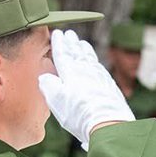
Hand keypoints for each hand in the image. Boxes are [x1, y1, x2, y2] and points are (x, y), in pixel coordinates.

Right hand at [38, 29, 134, 149]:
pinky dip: (95, 61)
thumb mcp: (56, 100)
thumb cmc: (79, 114)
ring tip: (81, 43)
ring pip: (90, 58)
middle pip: (77, 53)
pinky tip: (95, 62)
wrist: (109, 123)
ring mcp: (100, 77)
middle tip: (69, 34)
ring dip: (84, 50)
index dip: (58, 43)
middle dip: (72, 43)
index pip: (62, 54)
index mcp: (70, 72)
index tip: (56, 33)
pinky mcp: (110, 86)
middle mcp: (86, 71)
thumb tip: (45, 77)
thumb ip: (48, 85)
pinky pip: (100, 67)